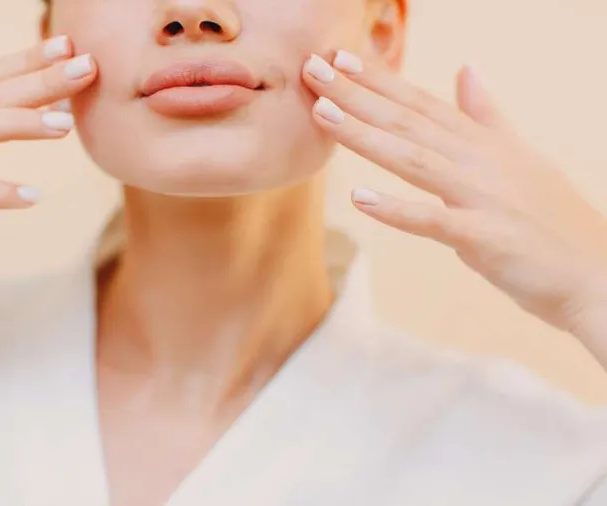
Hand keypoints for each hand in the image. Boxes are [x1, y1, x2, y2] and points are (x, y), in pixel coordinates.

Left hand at [302, 52, 606, 365]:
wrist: (596, 274)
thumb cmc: (552, 220)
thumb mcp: (519, 157)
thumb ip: (488, 115)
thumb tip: (467, 70)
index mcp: (484, 143)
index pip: (423, 104)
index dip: (381, 80)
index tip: (341, 56)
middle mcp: (480, 161)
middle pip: (409, 122)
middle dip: (357, 94)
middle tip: (313, 68)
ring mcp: (483, 196)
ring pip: (414, 159)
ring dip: (366, 136)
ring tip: (323, 113)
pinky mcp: (485, 237)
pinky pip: (434, 221)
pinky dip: (397, 210)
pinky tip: (360, 199)